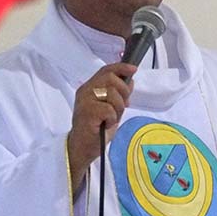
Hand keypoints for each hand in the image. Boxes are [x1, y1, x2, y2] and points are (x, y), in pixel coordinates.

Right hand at [68, 62, 136, 187]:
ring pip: (111, 92)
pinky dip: (112, 118)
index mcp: (89, 88)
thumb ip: (118, 94)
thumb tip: (130, 81)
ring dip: (118, 107)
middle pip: (110, 78)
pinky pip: (108, 109)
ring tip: (112, 118)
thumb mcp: (112, 108)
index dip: (121, 68)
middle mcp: (85, 91)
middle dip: (123, 90)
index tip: (134, 69)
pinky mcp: (87, 112)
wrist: (83, 147)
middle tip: (124, 104)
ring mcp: (84, 101)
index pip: (106, 70)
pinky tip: (106, 124)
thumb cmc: (96, 129)